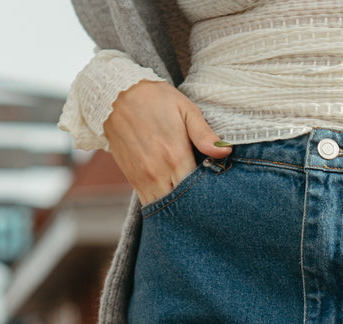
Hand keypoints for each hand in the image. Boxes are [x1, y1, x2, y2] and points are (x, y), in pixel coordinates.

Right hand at [103, 80, 231, 205]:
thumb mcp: (185, 109)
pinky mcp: (133, 180)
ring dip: (178, 210)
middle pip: (182, 203)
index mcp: (175, 156)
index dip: (209, 195)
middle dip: (195, 206)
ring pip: (165, 208)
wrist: (116, 95)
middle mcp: (158, 172)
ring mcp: (143, 179)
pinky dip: (162, 206)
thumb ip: (204, 134)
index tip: (218, 195)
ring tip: (191, 206)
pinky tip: (173, 201)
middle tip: (207, 205)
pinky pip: (150, 203)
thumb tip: (226, 151)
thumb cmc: (155, 100)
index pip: (197, 189)